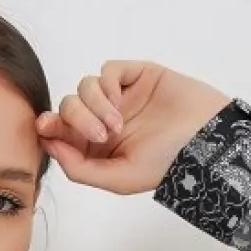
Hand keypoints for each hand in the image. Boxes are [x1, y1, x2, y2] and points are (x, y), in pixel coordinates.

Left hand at [35, 61, 232, 195]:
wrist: (204, 141)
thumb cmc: (166, 165)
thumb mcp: (117, 179)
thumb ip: (80, 168)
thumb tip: (49, 144)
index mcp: (97, 150)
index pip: (62, 133)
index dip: (49, 128)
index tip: (45, 128)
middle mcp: (104, 122)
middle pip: (68, 108)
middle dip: (75, 120)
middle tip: (98, 135)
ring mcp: (120, 97)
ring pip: (83, 88)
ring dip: (93, 105)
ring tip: (116, 125)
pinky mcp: (135, 76)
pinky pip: (106, 71)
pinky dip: (105, 86)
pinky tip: (120, 104)